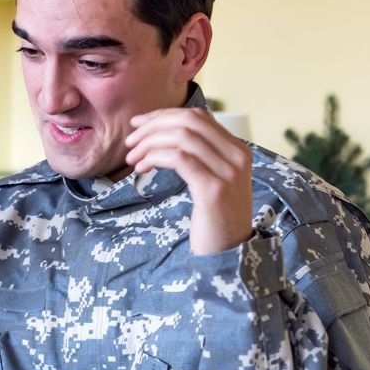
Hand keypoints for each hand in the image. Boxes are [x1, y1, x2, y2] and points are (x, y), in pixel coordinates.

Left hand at [124, 107, 253, 254]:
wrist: (230, 254)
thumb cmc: (215, 220)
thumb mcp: (213, 181)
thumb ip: (200, 157)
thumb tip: (163, 132)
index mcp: (238, 150)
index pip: (198, 117)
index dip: (164, 115)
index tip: (139, 125)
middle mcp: (237, 156)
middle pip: (188, 121)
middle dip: (153, 126)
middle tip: (130, 142)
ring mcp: (228, 172)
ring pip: (181, 136)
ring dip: (149, 143)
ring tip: (133, 158)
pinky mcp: (213, 190)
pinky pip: (179, 158)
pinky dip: (155, 157)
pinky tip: (142, 168)